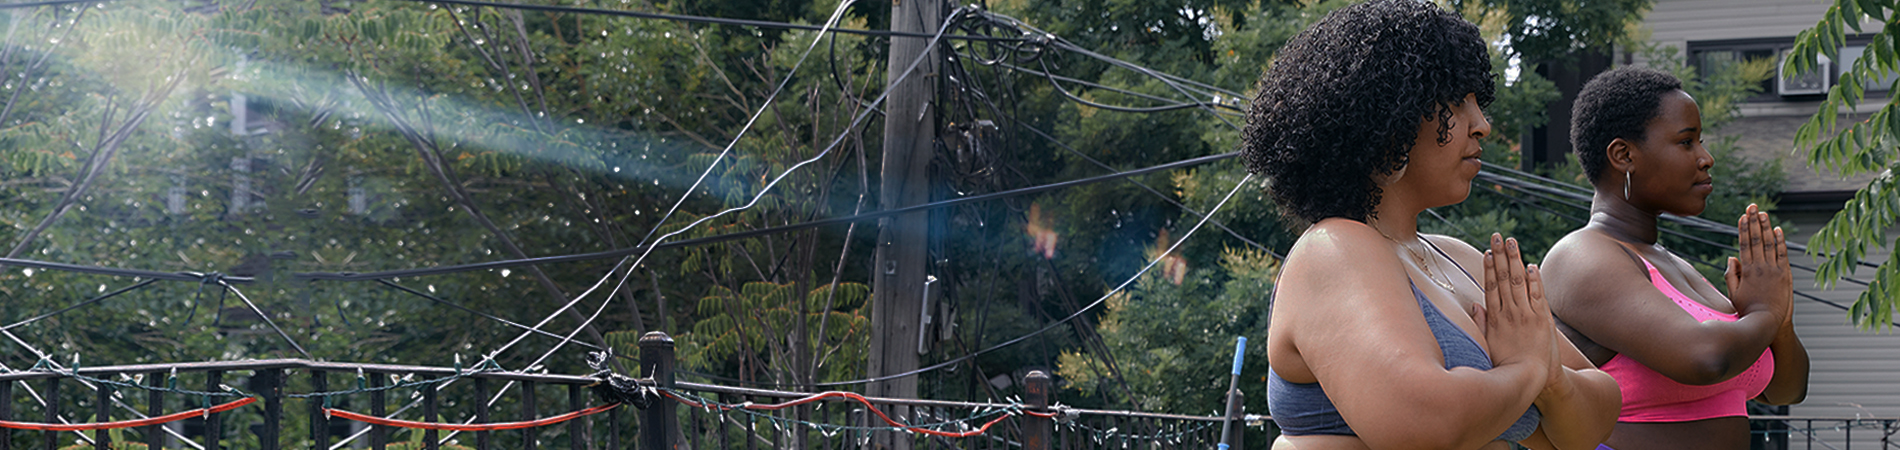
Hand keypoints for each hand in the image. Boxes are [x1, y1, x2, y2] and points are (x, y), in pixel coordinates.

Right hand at [1483, 234, 1557, 386]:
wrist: (1530, 378)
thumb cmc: (1507, 364)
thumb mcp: (1487, 344)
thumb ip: (1482, 322)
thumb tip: (1474, 304)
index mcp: (1495, 318)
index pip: (1490, 286)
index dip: (1488, 267)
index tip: (1487, 252)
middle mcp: (1509, 313)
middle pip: (1502, 278)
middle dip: (1500, 255)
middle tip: (1497, 236)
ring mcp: (1526, 315)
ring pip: (1518, 281)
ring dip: (1515, 260)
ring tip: (1512, 241)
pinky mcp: (1542, 319)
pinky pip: (1537, 295)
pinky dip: (1534, 280)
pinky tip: (1530, 265)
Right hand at [1726, 204, 1792, 324]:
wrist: (1768, 321)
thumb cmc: (1748, 309)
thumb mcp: (1733, 293)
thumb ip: (1732, 274)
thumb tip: (1732, 257)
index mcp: (1747, 271)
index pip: (1744, 244)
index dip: (1743, 229)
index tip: (1742, 216)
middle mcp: (1761, 267)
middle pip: (1756, 239)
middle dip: (1754, 221)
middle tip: (1752, 206)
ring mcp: (1775, 270)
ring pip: (1769, 243)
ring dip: (1766, 227)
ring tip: (1763, 214)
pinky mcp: (1785, 275)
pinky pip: (1782, 254)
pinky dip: (1780, 241)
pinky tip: (1777, 230)